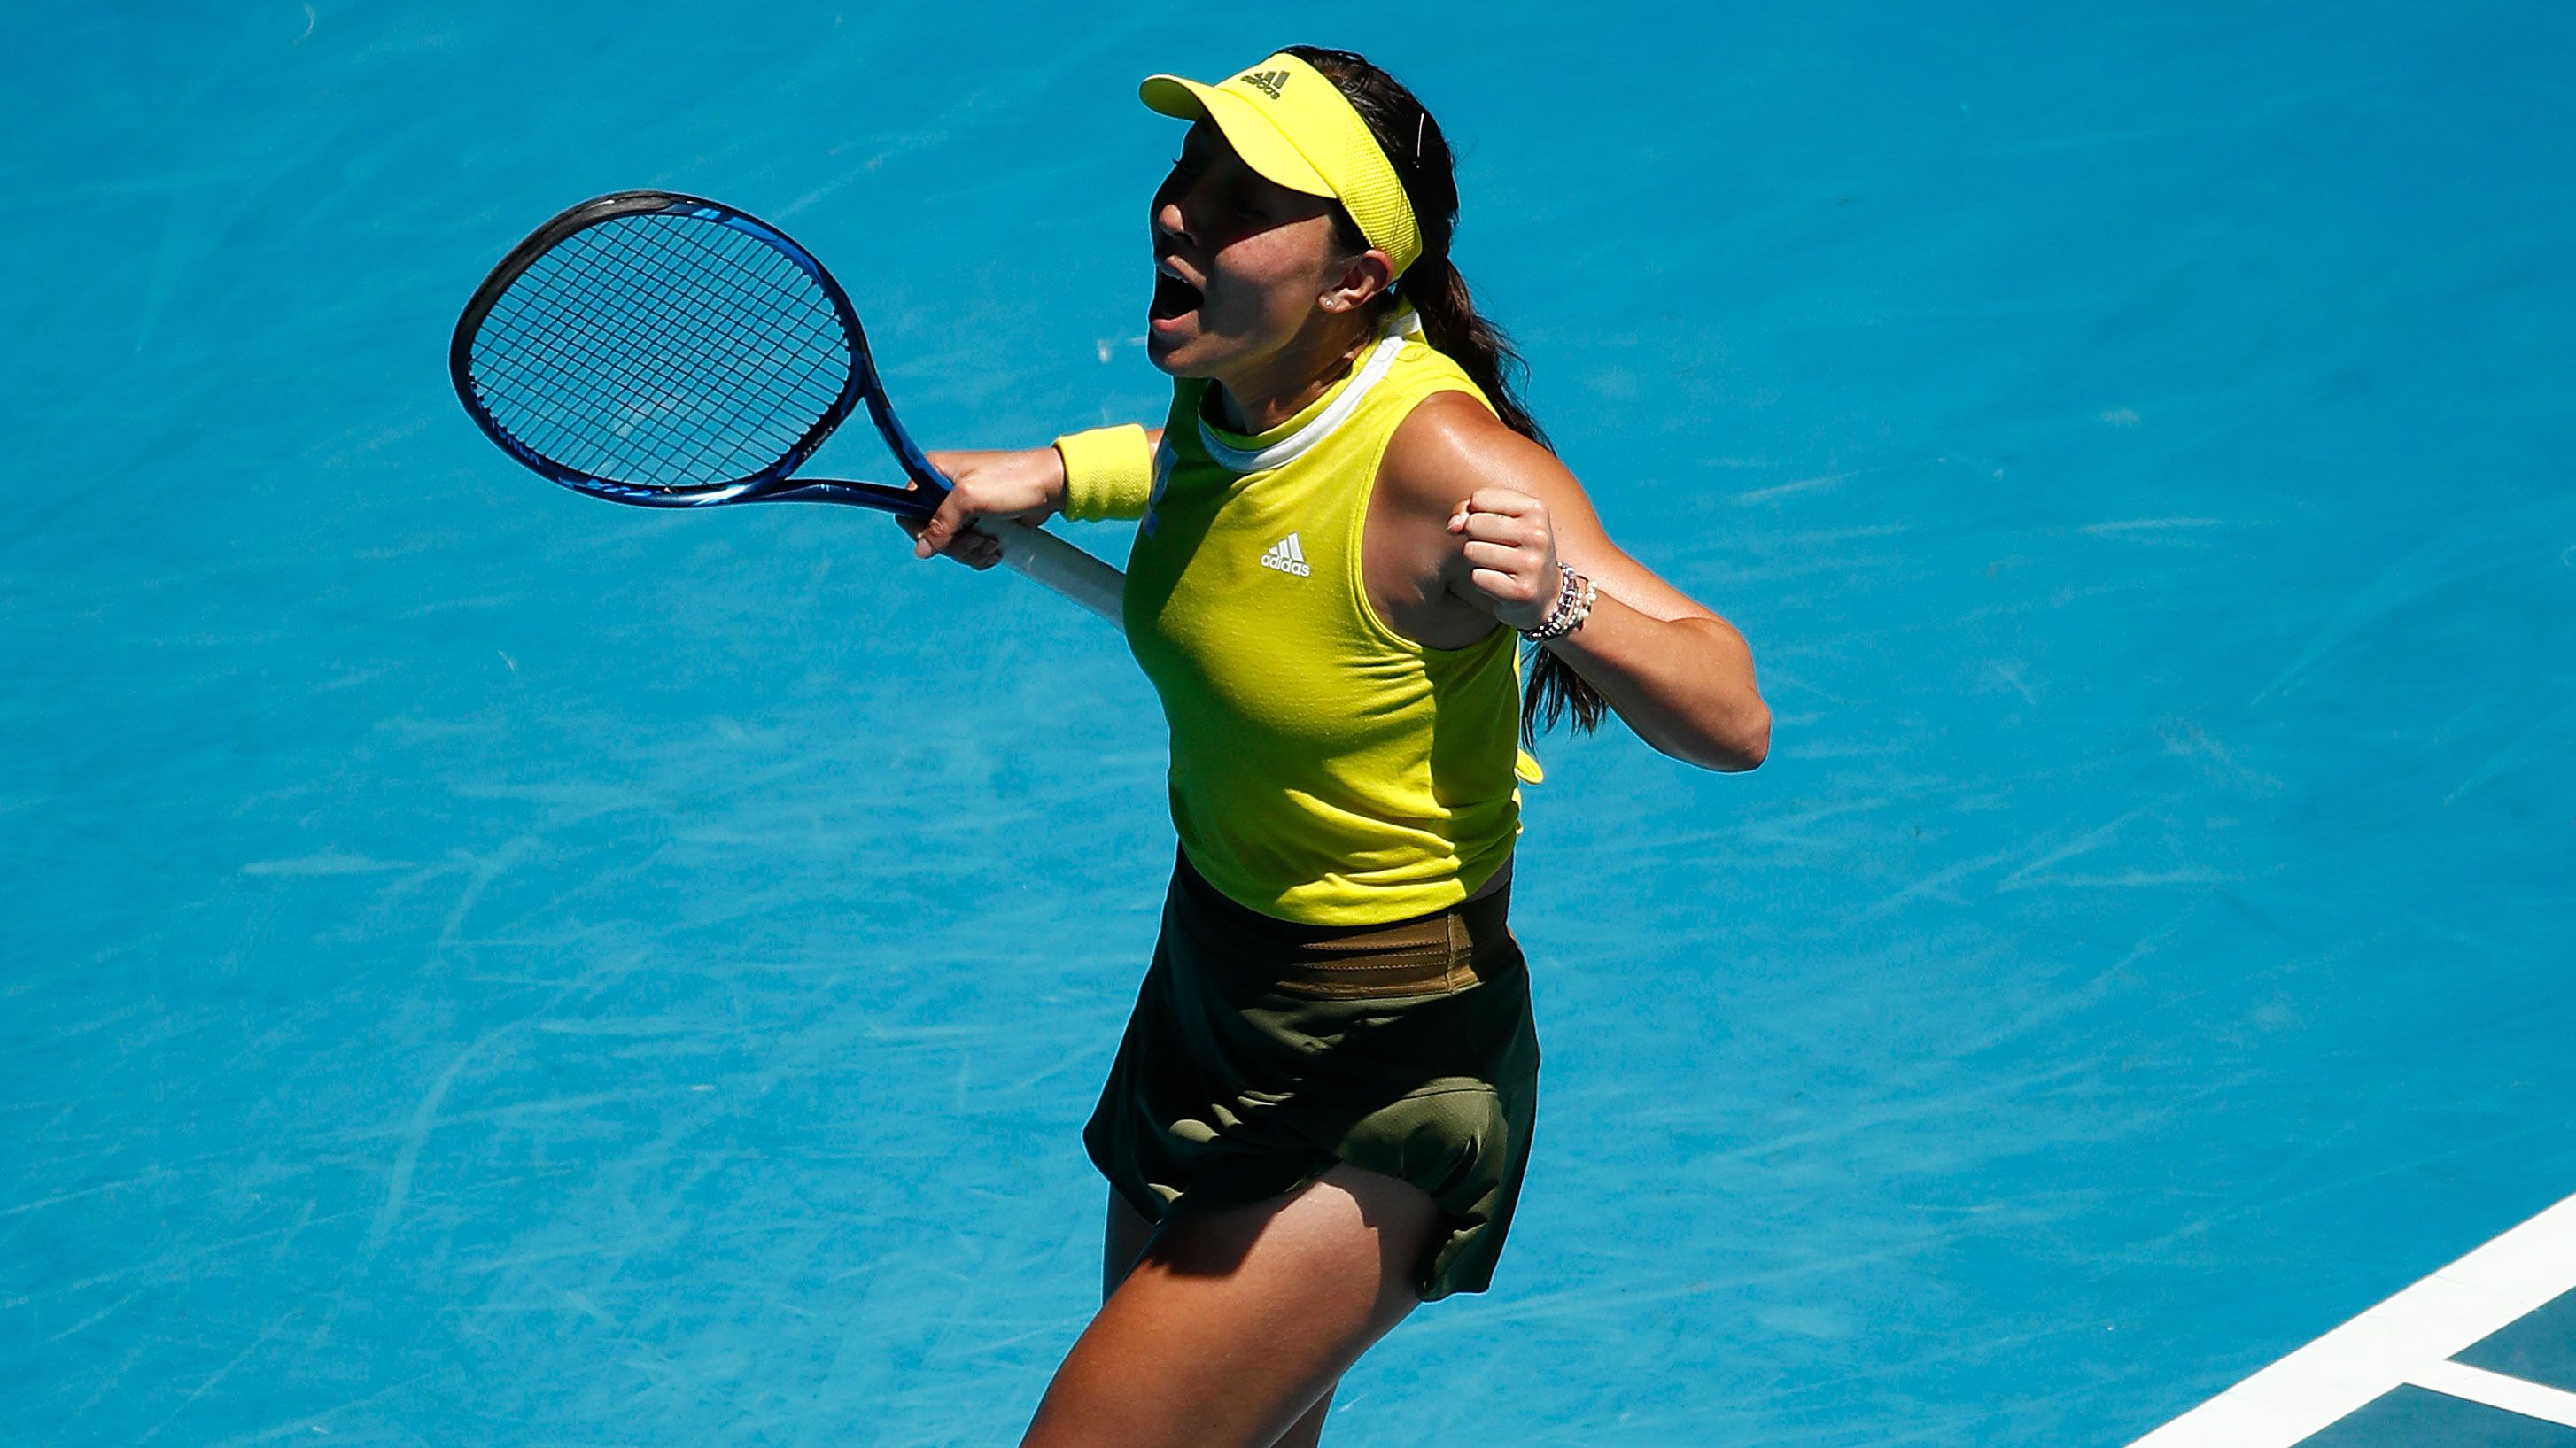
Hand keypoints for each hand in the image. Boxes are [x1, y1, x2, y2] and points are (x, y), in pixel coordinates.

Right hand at [902, 447, 1069, 569]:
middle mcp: (943, 488)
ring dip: (971, 551)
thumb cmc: (1012, 481)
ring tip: (993, 542)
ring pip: (949, 545)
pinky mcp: (978, 522)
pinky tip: (997, 547)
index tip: (944, 535)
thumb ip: (941, 523)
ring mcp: (962, 508)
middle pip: (929, 533)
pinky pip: (967, 548)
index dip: (922, 529)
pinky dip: (980, 553)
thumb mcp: (970, 499)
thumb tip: (921, 550)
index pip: (907, 507)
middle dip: (955, 544)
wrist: (1051, 487)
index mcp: (933, 471)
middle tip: (978, 538)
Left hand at [1448, 486, 1561, 632]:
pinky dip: (1481, 580)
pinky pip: (1477, 577)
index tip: (1491, 526)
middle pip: (1473, 524)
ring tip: (1498, 565)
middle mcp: (1538, 534)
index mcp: (1536, 509)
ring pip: (1471, 550)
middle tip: (1497, 548)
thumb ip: (1469, 512)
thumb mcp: (1501, 520)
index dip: (1474, 513)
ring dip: (1476, 560)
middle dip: (1474, 538)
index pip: (1479, 498)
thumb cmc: (1516, 549)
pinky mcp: (1521, 591)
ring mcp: (1532, 564)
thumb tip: (1452, 526)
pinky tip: (1501, 582)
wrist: (1546, 594)